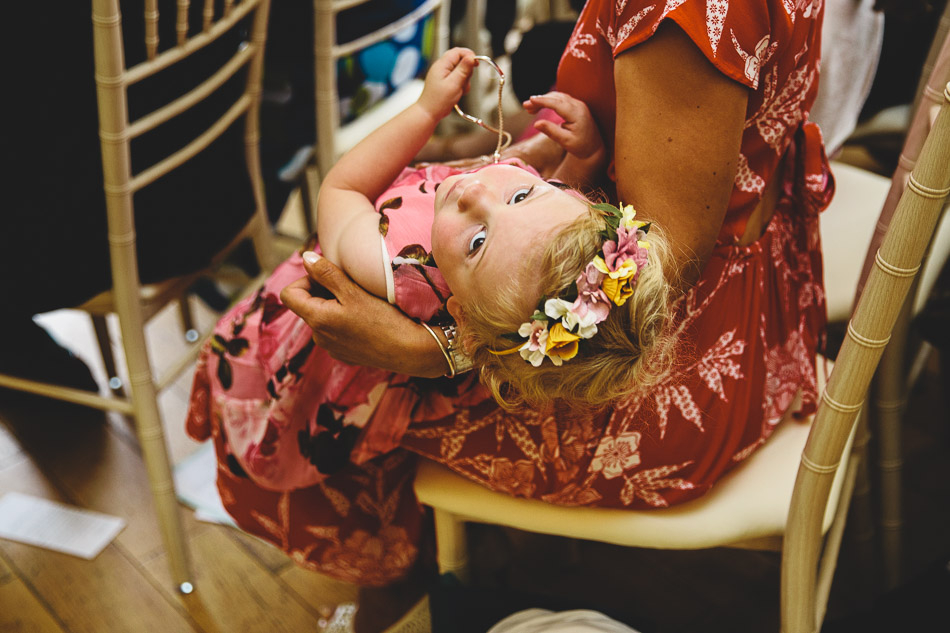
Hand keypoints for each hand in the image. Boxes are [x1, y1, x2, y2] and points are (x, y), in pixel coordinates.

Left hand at [280, 253, 447, 377]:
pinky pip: (336, 331)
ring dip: (335, 306)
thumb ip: (326, 273)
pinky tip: (367, 321)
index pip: (289, 294)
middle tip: (350, 287)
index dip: (305, 280)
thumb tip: (305, 259)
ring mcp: (331, 348)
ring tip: (362, 304)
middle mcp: (318, 336)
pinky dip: (345, 321)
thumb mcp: (353, 291)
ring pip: (323, 317)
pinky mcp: (345, 354)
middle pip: (307, 305)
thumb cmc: (383, 320)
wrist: (409, 351)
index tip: (328, 277)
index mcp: (316, 319)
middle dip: (323, 292)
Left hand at [418, 47, 477, 119]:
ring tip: (460, 89)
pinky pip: (458, 78)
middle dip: (467, 70)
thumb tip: (471, 57)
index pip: (458, 51)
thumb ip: (463, 70)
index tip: (476, 64)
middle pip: (460, 60)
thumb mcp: (454, 84)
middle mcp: (442, 67)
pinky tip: (458, 92)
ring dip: (464, 79)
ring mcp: (443, 74)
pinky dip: (461, 85)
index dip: (469, 55)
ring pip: (461, 70)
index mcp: (442, 65)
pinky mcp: (446, 81)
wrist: (429, 113)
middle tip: (465, 80)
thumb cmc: (438, 101)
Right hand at [522, 91, 605, 162]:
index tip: (530, 100)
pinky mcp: (575, 106)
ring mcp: (578, 104)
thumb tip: (536, 124)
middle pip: (556, 98)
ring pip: (558, 97)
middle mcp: (578, 106)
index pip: (558, 103)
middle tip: (525, 106)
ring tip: (529, 109)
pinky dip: (549, 101)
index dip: (543, 101)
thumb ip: (551, 131)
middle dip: (540, 100)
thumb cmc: (580, 146)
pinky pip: (560, 99)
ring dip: (543, 100)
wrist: (593, 147)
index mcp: (577, 114)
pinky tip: (539, 106)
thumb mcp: (565, 141)